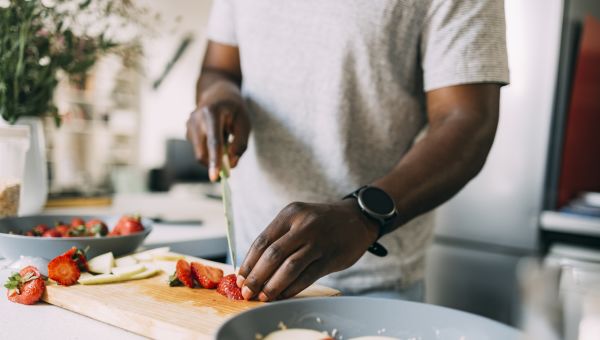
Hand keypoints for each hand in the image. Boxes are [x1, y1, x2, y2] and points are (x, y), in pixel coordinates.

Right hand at [186, 81, 250, 180]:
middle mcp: (196, 119)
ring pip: (200, 153)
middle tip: (229, 168)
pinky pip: (199, 149)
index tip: (215, 177)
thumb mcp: (244, 122)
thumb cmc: (234, 108)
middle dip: (214, 164)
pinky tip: (216, 135)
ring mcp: (189, 125)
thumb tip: (232, 164)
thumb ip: (240, 143)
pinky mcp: (187, 131)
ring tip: (225, 137)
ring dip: (213, 155)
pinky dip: (209, 150)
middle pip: (202, 152)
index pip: (214, 142)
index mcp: (212, 113)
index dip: (215, 161)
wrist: (217, 92)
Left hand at [236, 200, 379, 300]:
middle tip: (247, 292)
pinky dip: (292, 288)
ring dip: (273, 286)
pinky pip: (307, 276)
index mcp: (290, 214)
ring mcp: (319, 241)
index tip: (240, 279)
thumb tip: (254, 268)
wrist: (358, 218)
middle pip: (272, 255)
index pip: (262, 241)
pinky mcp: (331, 257)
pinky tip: (283, 295)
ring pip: (289, 267)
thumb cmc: (322, 222)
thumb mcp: (299, 219)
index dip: (249, 263)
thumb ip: (280, 238)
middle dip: (256, 277)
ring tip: (263, 297)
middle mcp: (304, 225)